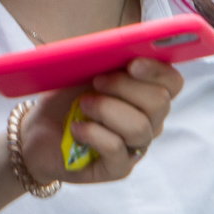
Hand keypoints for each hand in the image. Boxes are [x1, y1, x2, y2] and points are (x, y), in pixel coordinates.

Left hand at [20, 59, 184, 188]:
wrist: (40, 132)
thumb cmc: (66, 99)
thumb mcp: (85, 71)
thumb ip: (107, 58)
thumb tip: (120, 46)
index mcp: (147, 93)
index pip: (173, 82)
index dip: (158, 71)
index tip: (132, 64)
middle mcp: (149, 121)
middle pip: (159, 102)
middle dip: (124, 86)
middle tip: (96, 82)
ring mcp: (136, 146)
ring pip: (139, 127)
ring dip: (106, 109)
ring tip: (82, 105)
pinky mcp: (119, 167)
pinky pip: (117, 148)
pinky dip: (93, 133)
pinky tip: (77, 128)